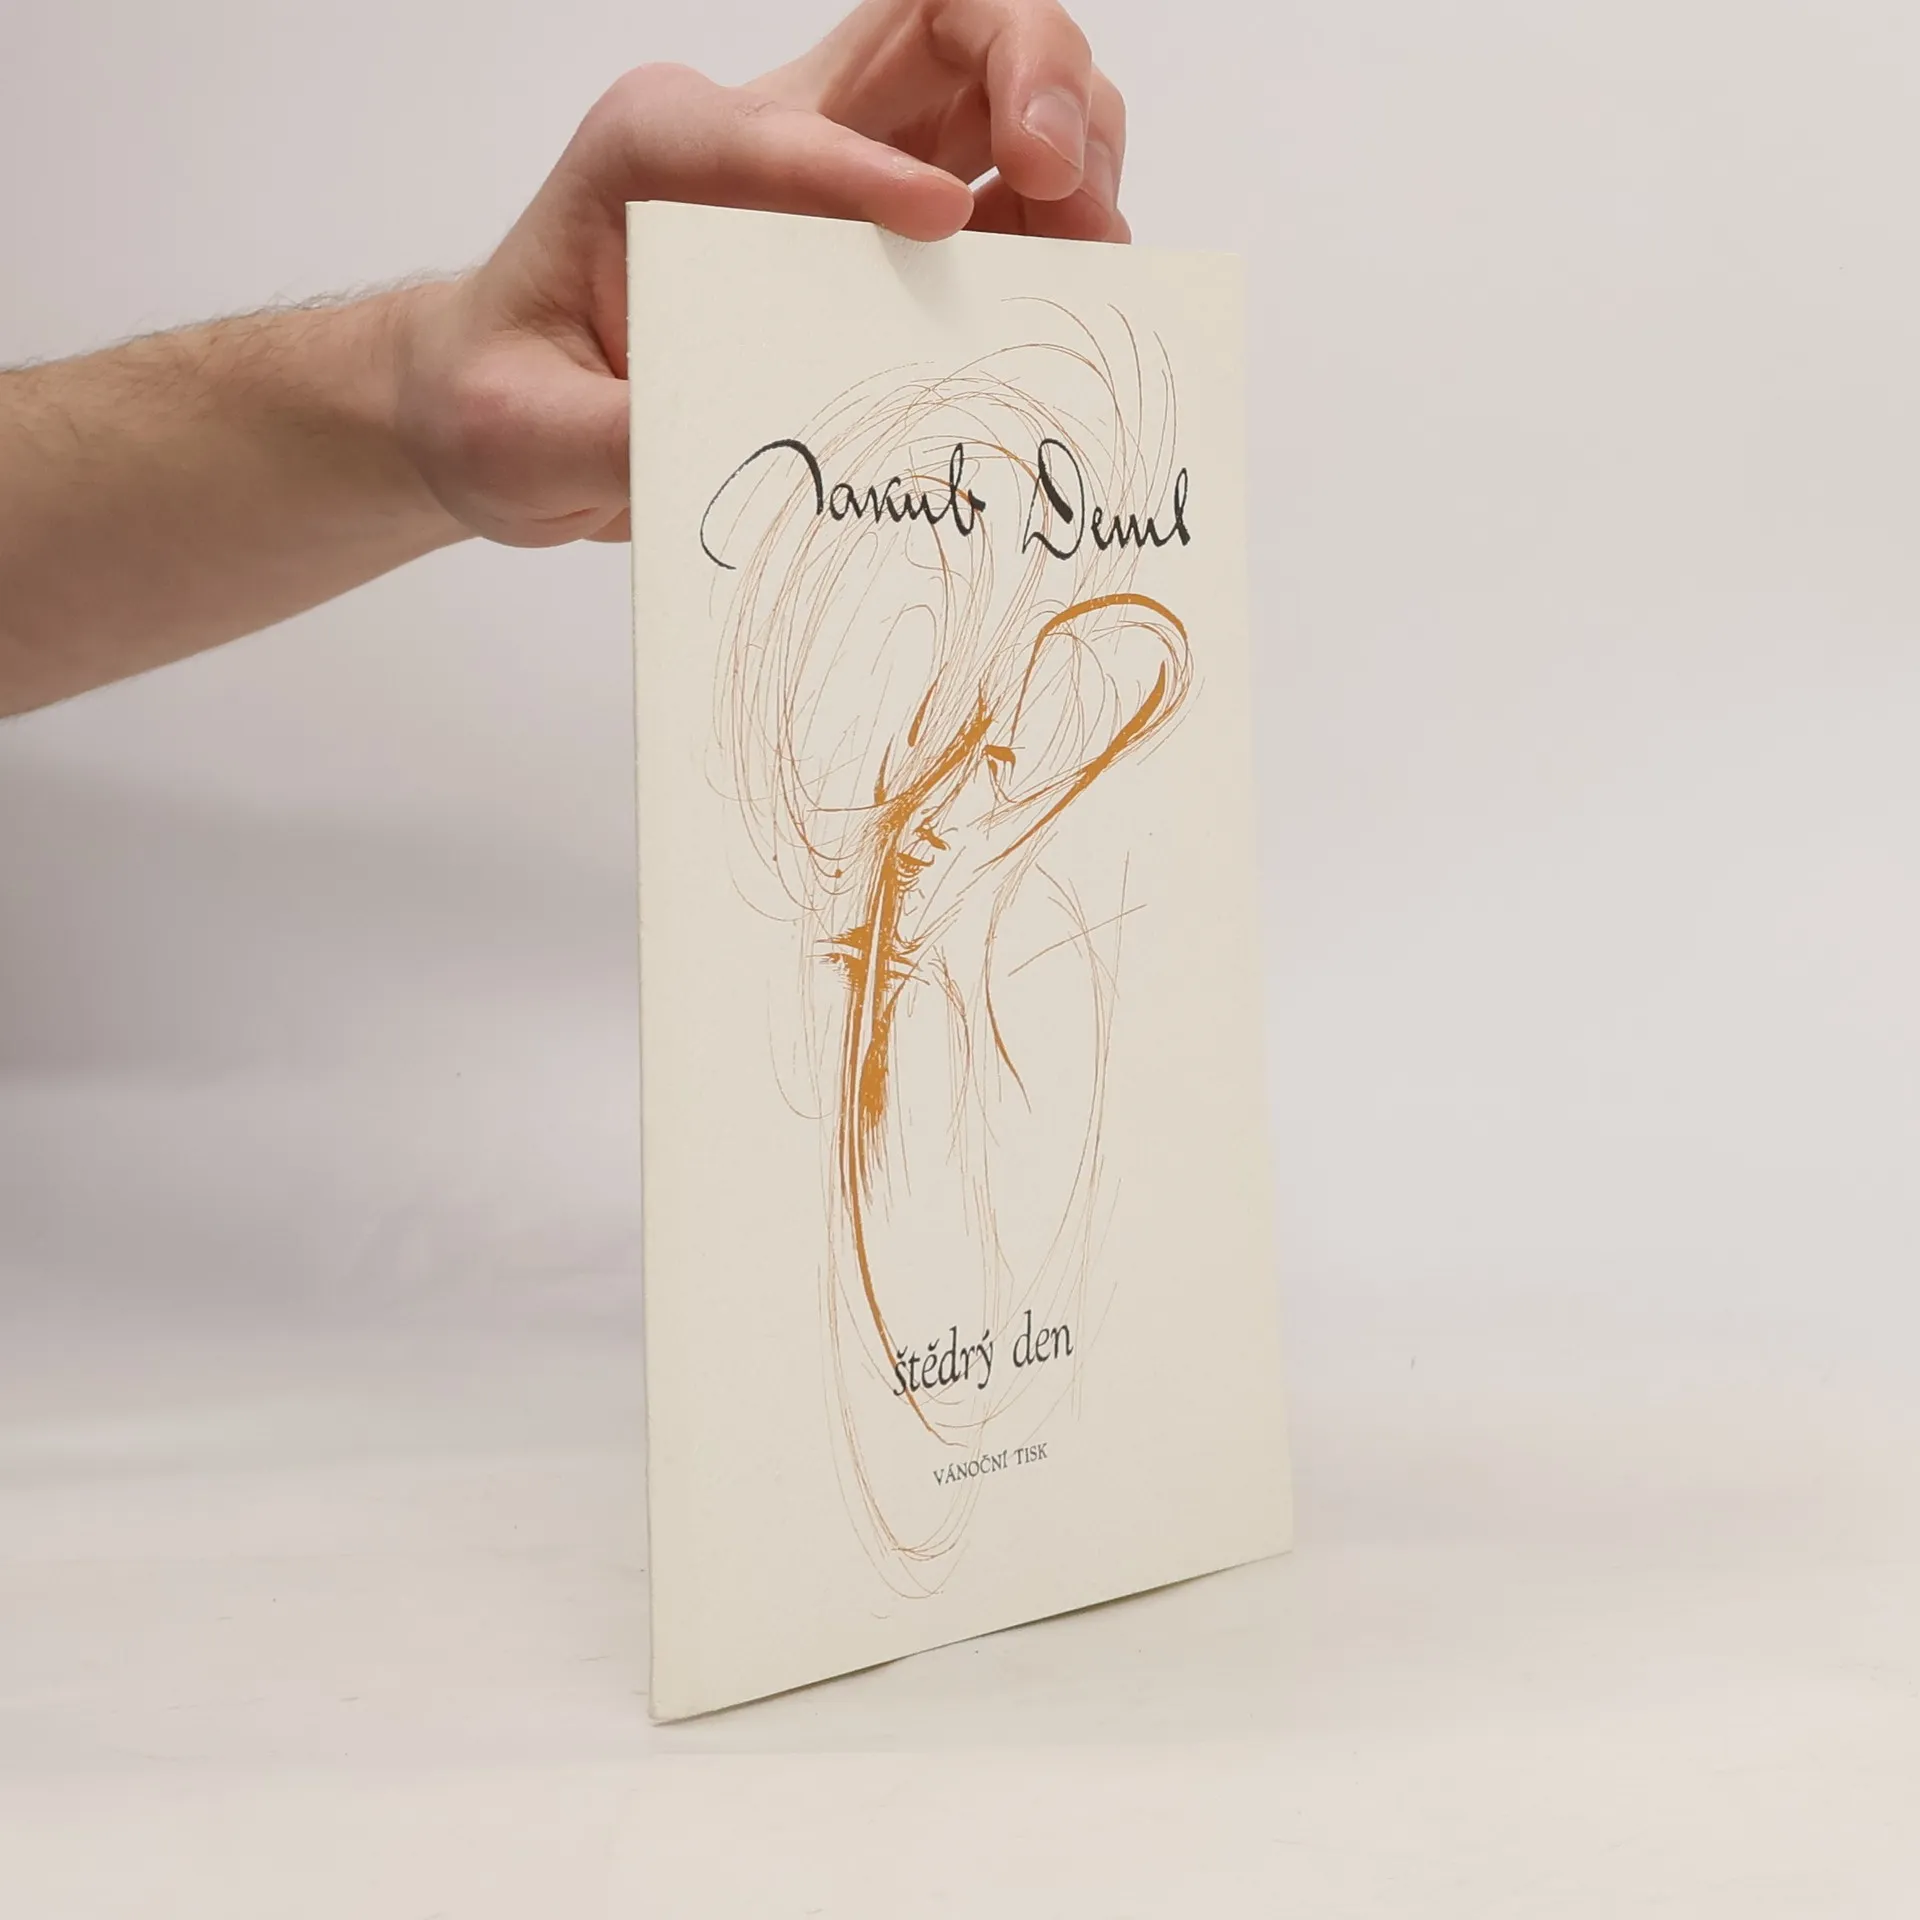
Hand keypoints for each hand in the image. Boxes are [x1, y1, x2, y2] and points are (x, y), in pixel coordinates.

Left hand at [396, 0, 1125, 548]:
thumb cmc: (501, 399)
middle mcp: (767, 136)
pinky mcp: (884, 249)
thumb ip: (610, 439)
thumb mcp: (519, 433)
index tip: (937, 230)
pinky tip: (1085, 288)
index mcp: (658, 145)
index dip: (866, 171)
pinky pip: (1006, 210)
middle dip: (1025, 63)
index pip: (783, 126)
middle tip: (1056, 169)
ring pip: (996, 95)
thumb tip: (719, 450)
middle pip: (939, 24)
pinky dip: (1064, 234)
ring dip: (1073, 139)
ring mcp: (841, 183)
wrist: (506, 412)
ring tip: (1096, 238)